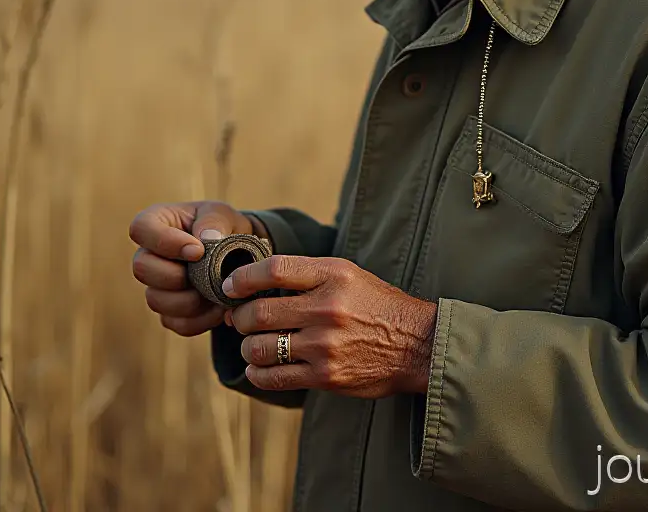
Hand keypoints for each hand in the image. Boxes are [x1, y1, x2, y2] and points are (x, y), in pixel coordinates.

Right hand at [129, 200, 265, 336]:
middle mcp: (149, 255)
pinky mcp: (169, 311)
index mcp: (157, 222)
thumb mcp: (222, 214)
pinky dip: (200, 319)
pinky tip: (219, 308)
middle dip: (175, 275)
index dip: (165, 242)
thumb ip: (214, 221)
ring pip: (155, 300)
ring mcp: (156, 285)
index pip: (140, 228)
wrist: (238, 253)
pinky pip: (175, 323)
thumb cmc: (223, 226)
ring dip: (189, 300)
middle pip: (141, 269)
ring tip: (217, 291)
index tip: (197, 251)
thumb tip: (206, 238)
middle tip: (206, 274)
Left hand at [223, 256, 437, 398]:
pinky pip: (273, 377)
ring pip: (259, 347)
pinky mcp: (325, 376)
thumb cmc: (377, 305)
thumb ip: (308, 275)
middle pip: (258, 312)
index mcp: (334, 275)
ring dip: (247, 346)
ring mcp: (324, 345)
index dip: (243, 278)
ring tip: (252, 343)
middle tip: (237, 318)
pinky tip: (259, 366)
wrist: (416, 343)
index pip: (275, 269)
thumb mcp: (349, 275)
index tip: (231, 286)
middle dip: (238, 317)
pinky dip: (257, 372)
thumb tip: (255, 283)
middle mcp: (327, 308)